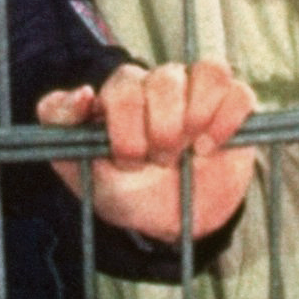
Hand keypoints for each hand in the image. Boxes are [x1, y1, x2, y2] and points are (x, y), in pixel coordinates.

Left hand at [37, 60, 256, 243]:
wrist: (168, 225)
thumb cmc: (122, 191)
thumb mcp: (78, 167)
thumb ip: (60, 126)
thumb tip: (82, 93)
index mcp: (122, 94)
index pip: (124, 83)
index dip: (126, 124)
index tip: (126, 161)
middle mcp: (160, 85)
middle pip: (165, 79)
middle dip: (162, 130)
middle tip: (159, 161)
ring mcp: (199, 94)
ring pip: (206, 72)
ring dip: (196, 117)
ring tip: (190, 152)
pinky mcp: (233, 108)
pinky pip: (238, 92)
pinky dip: (226, 120)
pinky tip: (210, 148)